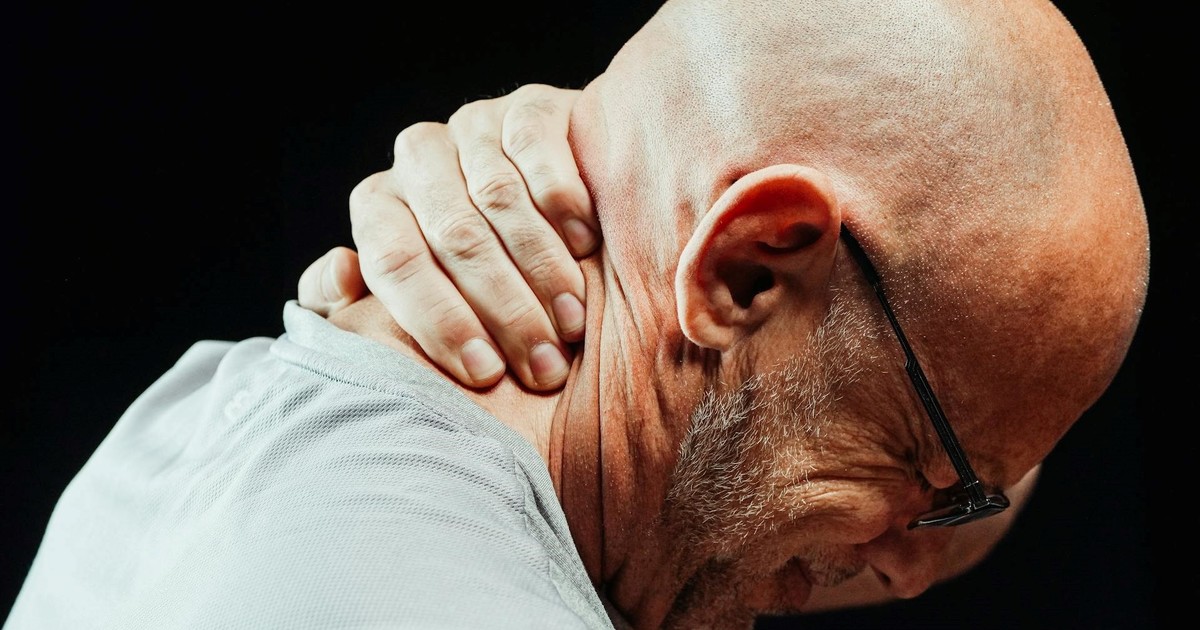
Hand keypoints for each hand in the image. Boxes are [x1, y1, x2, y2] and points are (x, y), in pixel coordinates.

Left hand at [298, 84, 595, 391]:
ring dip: (540, 268)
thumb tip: (340, 270)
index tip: (483, 373)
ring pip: (498, 197)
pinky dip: (561, 200)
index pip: (394, 259)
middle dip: (503, 310)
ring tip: (571, 323)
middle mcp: (418, 159)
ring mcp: (473, 128)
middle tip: (542, 366)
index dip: (438, 320)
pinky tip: (584, 245)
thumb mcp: (407, 304)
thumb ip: (349, 305)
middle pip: (454, 235)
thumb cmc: (472, 286)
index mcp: (379, 205)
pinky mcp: (528, 107)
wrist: (553, 224)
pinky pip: (535, 145)